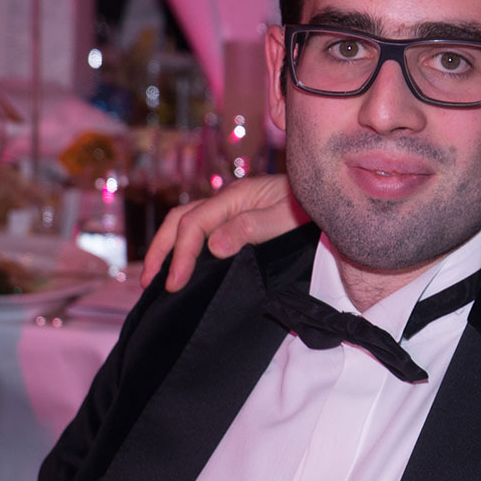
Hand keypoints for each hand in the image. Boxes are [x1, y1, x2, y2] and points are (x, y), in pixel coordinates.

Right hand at [140, 174, 300, 289]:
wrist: (331, 197)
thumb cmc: (311, 207)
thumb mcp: (285, 218)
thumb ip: (250, 229)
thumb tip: (213, 245)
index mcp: (234, 197)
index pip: (194, 225)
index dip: (181, 255)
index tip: (175, 284)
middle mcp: (228, 200)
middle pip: (180, 220)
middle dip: (161, 249)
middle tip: (149, 282)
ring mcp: (232, 209)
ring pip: (188, 223)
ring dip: (169, 246)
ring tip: (158, 276)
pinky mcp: (239, 219)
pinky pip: (203, 229)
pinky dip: (187, 246)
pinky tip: (187, 265)